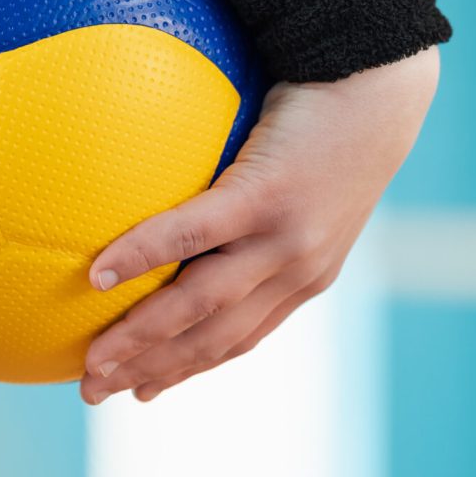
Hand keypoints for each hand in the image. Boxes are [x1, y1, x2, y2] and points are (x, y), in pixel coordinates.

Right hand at [79, 46, 440, 404]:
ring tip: (92, 360)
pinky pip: (193, 231)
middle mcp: (297, 269)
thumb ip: (255, 198)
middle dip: (152, 371)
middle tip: (94, 390)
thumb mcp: (302, 174)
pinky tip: (100, 273)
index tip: (142, 391)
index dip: (188, 367)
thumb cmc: (334, 116)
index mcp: (305, 273)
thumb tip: (191, 189)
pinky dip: (144, 255)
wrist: (383, 85)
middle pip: (214, 337)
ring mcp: (284, 237)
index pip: (239, 337)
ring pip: (202, 304)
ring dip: (142, 340)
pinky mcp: (269, 195)